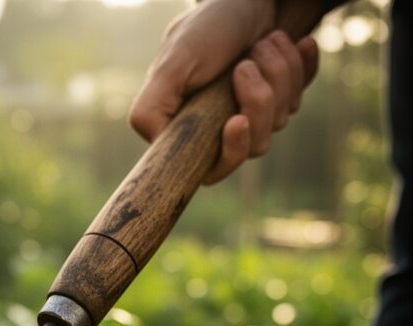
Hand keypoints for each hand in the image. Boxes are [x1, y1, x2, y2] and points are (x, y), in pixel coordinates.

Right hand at [129, 0, 319, 183]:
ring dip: (278, 73)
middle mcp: (219, 130)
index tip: (238, 120)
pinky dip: (302, 65)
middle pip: (254, 145)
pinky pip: (300, 97)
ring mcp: (252, 117)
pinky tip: (297, 43)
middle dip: (259, 99)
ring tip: (262, 43)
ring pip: (280, 120)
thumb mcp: (173, 63)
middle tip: (246, 62)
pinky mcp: (279, 98)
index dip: (231, 150)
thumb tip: (153, 144)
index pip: (214, 169)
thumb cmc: (205, 27)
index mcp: (189, 131)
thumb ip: (151, 107)